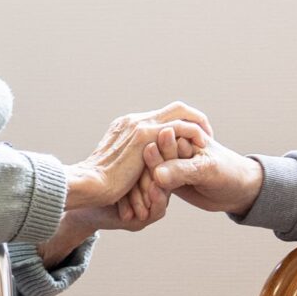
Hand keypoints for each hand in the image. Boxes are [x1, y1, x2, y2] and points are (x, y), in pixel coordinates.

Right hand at [62, 103, 209, 211]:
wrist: (87, 186)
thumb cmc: (100, 188)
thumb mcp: (118, 171)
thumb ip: (131, 165)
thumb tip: (137, 174)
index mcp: (126, 127)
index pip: (160, 116)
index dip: (179, 124)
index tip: (191, 140)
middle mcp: (133, 121)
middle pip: (174, 107)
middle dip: (195, 118)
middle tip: (207, 134)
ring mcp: (139, 125)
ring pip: (179, 113)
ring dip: (198, 124)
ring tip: (209, 140)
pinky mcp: (144, 136)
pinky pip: (179, 126)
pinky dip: (194, 133)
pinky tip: (203, 145)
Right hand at [150, 128, 265, 215]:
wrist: (239, 190)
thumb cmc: (229, 174)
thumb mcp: (207, 170)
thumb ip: (182, 171)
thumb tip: (157, 174)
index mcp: (182, 135)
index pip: (162, 144)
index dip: (154, 160)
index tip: (155, 178)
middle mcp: (172, 147)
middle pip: (152, 159)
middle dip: (146, 177)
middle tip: (149, 192)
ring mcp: (168, 164)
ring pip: (149, 174)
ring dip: (144, 189)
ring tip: (144, 207)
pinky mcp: (167, 180)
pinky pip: (152, 187)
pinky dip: (147, 197)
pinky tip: (141, 211)